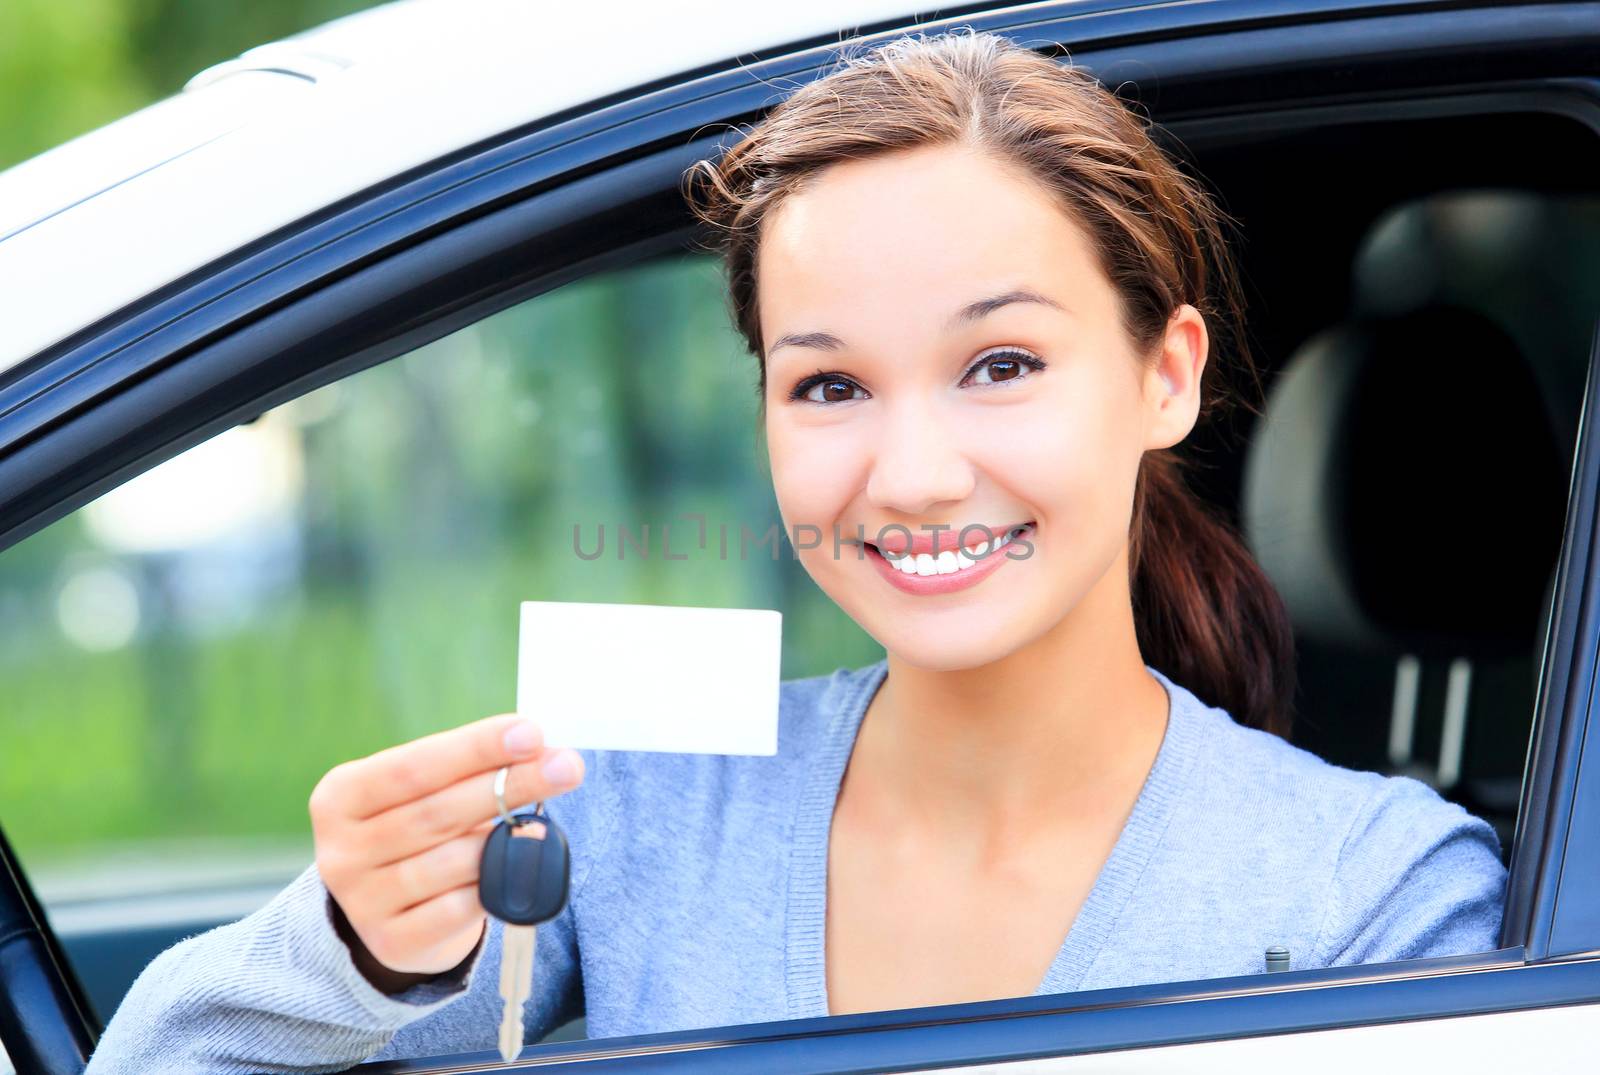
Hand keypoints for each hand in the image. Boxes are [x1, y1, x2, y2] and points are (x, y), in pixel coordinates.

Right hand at [309, 714, 584, 989]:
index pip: (413, 767)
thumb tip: (540, 752)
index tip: (531, 733)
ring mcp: (363, 902)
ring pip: (453, 862)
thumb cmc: (420, 828)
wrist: (394, 910)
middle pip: (438, 813)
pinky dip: (493, 886)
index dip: (475, 749)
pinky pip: (461, 908)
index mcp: (340, 797)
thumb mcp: (424, 791)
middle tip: (566, 767)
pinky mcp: (394, 942)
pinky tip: (513, 871)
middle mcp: (341, 851)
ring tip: (543, 824)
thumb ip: (468, 770)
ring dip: (509, 840)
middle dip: (510, 785)